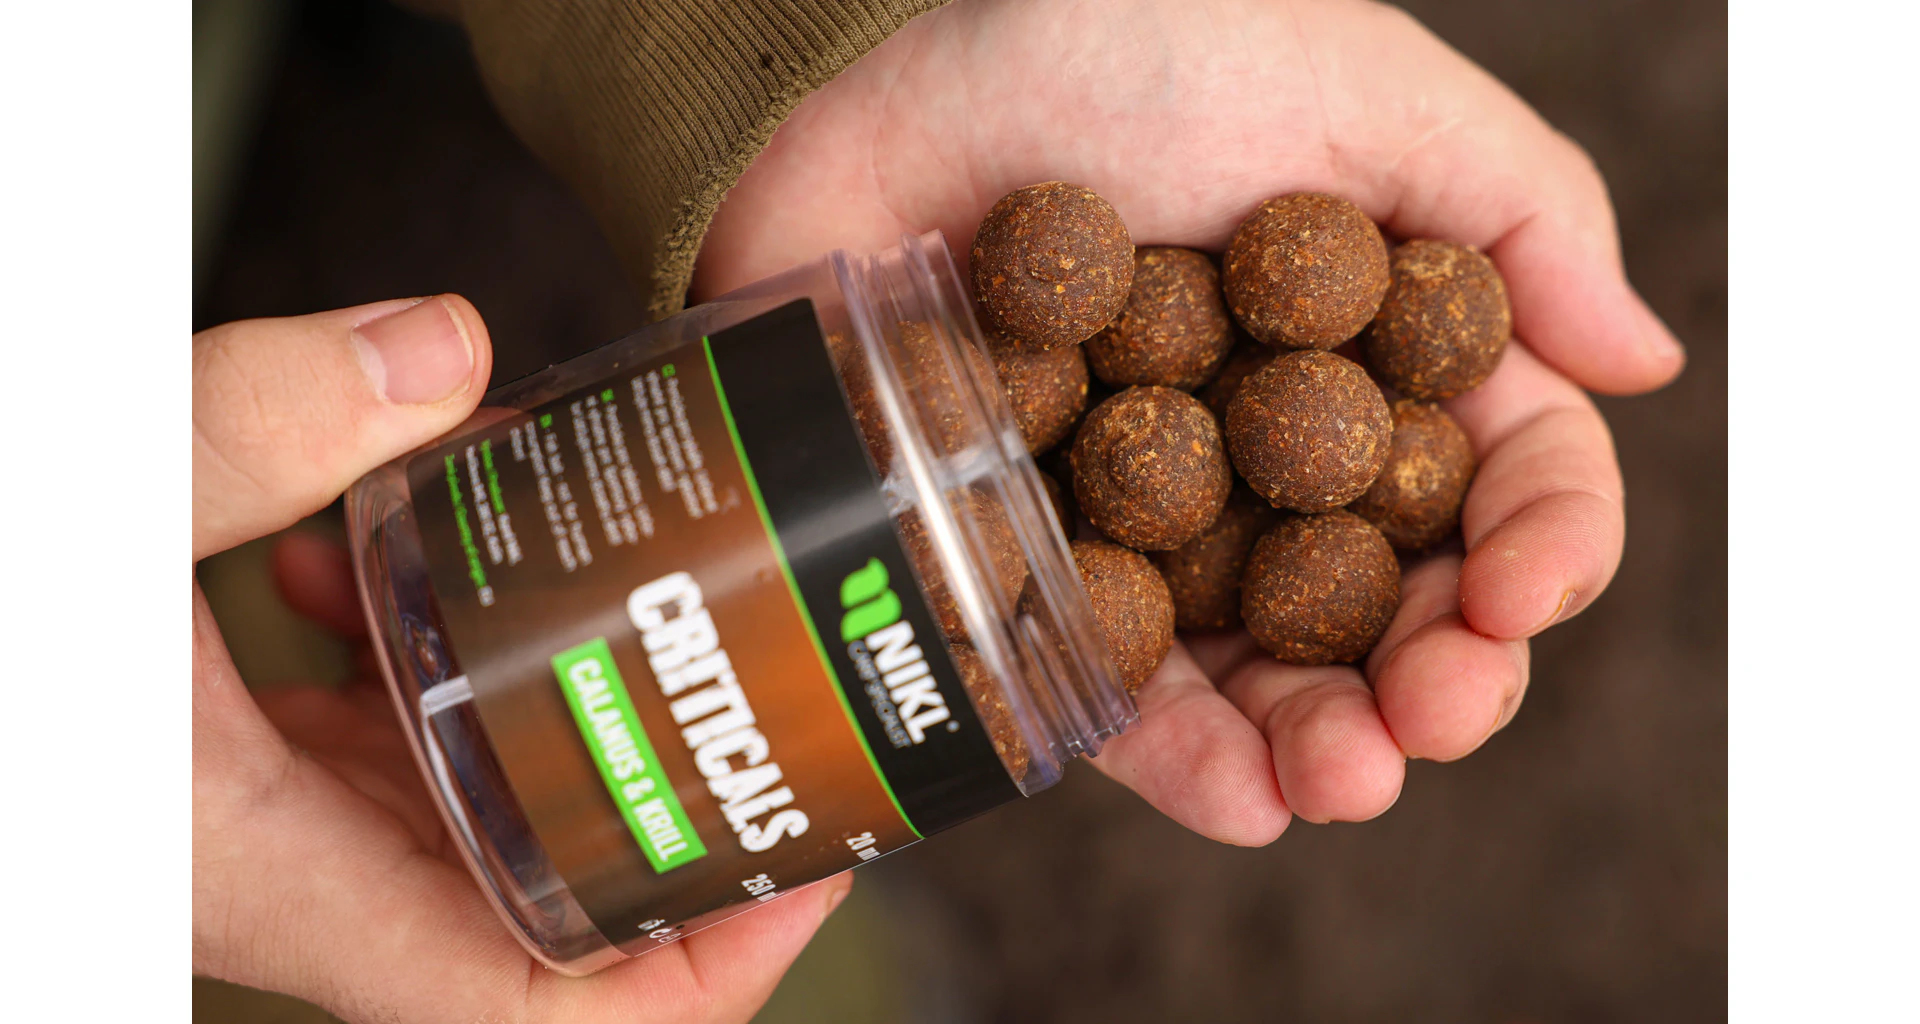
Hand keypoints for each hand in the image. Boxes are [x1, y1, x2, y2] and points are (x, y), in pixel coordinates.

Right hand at [193, 297, 849, 1021]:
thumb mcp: (67, 487)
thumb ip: (244, 427)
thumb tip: (441, 351)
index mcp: (257, 872)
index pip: (528, 1011)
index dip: (697, 971)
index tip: (809, 864)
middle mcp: (271, 876)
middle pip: (528, 910)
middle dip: (656, 811)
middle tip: (760, 691)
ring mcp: (247, 821)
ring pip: (454, 809)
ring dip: (536, 704)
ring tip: (607, 593)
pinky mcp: (213, 753)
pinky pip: (366, 738)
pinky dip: (411, 649)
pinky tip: (374, 539)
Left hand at [693, 0, 1683, 841]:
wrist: (898, 56)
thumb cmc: (1141, 36)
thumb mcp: (1369, 93)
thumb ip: (1524, 220)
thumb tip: (1645, 365)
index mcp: (1378, 358)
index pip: (1495, 482)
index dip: (1533, 549)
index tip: (1522, 594)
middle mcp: (1276, 453)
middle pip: (1385, 608)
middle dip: (1429, 683)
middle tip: (1430, 721)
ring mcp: (1153, 514)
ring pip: (1259, 671)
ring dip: (1314, 745)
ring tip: (1339, 783)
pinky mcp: (1028, 556)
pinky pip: (1109, 684)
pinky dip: (1175, 753)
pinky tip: (1242, 798)